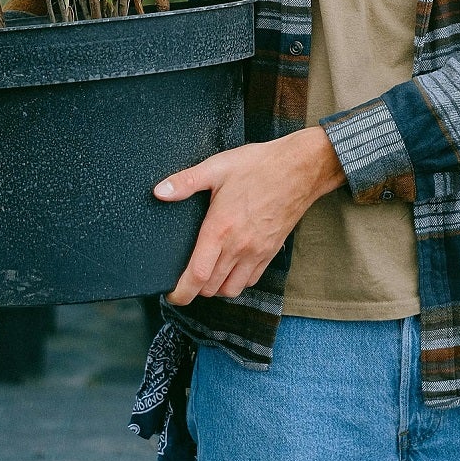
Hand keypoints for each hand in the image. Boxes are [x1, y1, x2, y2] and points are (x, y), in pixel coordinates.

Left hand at [156, 127, 344, 304]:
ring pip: (231, 289)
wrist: (300, 169)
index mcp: (220, 229)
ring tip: (207, 274)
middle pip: (211, 288)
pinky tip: (231, 265)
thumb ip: (186, 181)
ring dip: (216, 287)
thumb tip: (159, 191)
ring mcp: (257, 252)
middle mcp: (238, 246)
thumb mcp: (218, 167)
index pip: (197, 275)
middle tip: (185, 277)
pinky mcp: (271, 252)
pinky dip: (237, 281)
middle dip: (194, 289)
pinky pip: (251, 280)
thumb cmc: (259, 166)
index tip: (171, 294)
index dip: (180, 292)